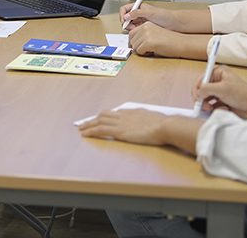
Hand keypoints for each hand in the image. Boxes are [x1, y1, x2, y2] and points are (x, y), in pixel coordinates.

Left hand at [78, 109, 202, 153]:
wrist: (165, 126)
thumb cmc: (164, 125)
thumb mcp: (155, 119)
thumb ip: (148, 120)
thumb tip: (149, 123)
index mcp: (133, 112)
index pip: (115, 113)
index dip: (106, 116)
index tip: (101, 119)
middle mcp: (124, 115)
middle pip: (104, 115)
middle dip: (94, 119)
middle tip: (85, 123)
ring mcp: (121, 122)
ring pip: (99, 121)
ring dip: (89, 124)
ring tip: (81, 128)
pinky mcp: (119, 131)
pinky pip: (100, 130)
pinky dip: (91, 131)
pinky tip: (85, 134)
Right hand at [119, 3, 174, 29]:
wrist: (172, 23)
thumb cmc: (164, 15)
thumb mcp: (149, 12)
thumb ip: (137, 13)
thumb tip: (127, 16)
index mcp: (139, 6)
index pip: (125, 9)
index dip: (122, 14)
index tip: (123, 20)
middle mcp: (138, 13)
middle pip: (125, 17)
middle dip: (125, 22)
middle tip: (129, 26)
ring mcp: (140, 20)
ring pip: (129, 24)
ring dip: (129, 27)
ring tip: (134, 29)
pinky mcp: (142, 27)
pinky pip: (134, 29)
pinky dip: (134, 31)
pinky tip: (137, 31)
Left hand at [128, 21, 183, 56]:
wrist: (180, 43)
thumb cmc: (170, 41)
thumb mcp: (154, 36)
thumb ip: (142, 40)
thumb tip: (132, 50)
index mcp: (147, 24)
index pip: (131, 33)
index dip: (133, 42)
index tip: (136, 47)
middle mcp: (145, 27)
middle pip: (131, 40)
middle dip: (137, 47)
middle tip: (146, 50)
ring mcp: (146, 34)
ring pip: (135, 47)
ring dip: (141, 51)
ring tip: (151, 50)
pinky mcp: (148, 42)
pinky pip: (139, 51)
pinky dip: (145, 54)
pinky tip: (153, 52)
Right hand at [194, 65, 246, 119]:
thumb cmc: (244, 94)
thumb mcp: (222, 89)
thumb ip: (206, 89)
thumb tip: (197, 94)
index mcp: (219, 73)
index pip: (201, 80)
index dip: (196, 89)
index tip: (196, 99)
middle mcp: (219, 82)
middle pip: (202, 91)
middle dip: (202, 100)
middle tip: (205, 107)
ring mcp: (221, 93)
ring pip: (206, 100)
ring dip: (209, 106)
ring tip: (214, 109)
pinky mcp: (223, 102)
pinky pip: (212, 107)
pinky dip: (215, 110)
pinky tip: (225, 109)